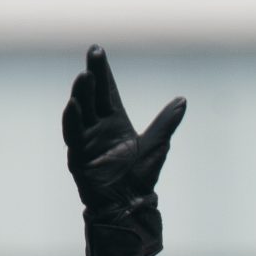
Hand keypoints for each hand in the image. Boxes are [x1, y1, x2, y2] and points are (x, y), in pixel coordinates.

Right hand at [62, 45, 185, 255]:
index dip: (103, 71)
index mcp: (115, 121)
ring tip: (83, 77)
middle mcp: (98, 127)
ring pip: (81, 112)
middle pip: (93, 95)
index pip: (107, 90)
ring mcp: (87, 141)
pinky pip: (73, 136)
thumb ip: (166, 122)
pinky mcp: (79, 156)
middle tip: (93, 54)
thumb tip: (182, 100)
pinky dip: (72, 121)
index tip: (97, 50)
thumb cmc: (141, 176)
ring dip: (81, 94)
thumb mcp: (157, 144)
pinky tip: (73, 105)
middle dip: (92, 75)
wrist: (130, 205)